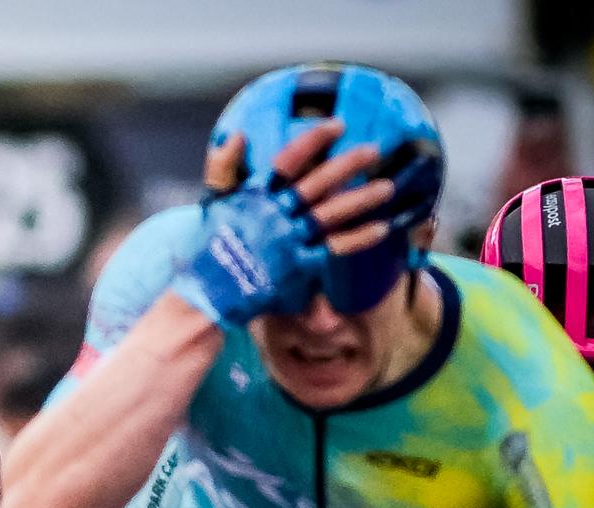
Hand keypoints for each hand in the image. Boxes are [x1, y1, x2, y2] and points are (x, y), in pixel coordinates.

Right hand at [178, 121, 395, 324]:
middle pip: (316, 185)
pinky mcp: (297, 268)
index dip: (313, 141)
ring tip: (388, 187)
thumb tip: (237, 134)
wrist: (206, 296)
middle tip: (374, 151)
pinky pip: (334, 250)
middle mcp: (274, 216)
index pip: (287, 161)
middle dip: (347, 165)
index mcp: (254, 197)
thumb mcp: (210, 205)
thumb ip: (222, 169)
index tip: (338, 126)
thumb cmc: (206, 250)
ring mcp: (287, 242)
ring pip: (330, 215)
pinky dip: (358, 238)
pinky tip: (381, 227)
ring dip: (361, 199)